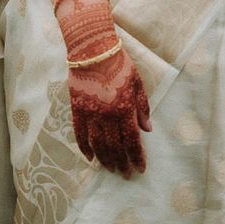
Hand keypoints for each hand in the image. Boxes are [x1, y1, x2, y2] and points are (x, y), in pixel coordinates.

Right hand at [69, 45, 150, 177]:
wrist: (92, 49)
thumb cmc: (118, 64)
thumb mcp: (137, 83)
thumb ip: (142, 107)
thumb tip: (147, 129)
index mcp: (124, 108)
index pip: (131, 140)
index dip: (137, 157)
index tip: (140, 169)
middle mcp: (107, 114)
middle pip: (115, 147)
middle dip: (122, 163)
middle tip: (126, 174)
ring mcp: (90, 113)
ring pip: (98, 144)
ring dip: (105, 160)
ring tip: (111, 169)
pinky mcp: (77, 108)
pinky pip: (80, 133)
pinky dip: (84, 148)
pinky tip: (90, 157)